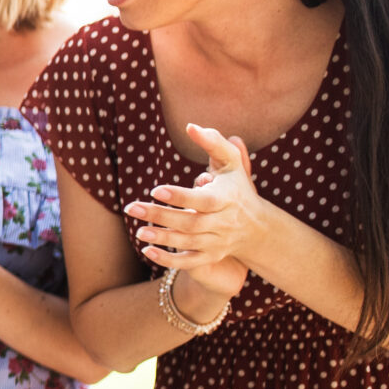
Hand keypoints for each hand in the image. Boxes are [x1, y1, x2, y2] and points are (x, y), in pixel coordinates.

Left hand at [125, 123, 259, 303]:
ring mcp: (218, 242)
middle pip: (191, 222)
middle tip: (131, 208)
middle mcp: (224, 223)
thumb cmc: (237, 187)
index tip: (156, 190)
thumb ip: (213, 143)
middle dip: (160, 216)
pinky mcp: (211, 256)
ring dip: (163, 238)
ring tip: (137, 231)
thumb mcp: (231, 163)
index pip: (203, 200)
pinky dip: (169, 260)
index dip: (180, 197)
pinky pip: (190, 262)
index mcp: (227, 199)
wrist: (256, 227)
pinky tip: (147, 251)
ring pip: (189, 243)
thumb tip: (190, 126)